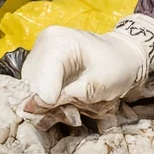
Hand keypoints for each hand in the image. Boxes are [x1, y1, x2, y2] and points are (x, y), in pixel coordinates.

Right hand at [20, 14, 153, 122]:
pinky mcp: (38, 68)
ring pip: (31, 92)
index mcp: (57, 42)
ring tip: (73, 103)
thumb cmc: (117, 66)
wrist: (121, 56)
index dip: (50, 103)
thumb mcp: (102, 83)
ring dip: (49, 106)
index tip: (69, 112)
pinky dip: (50, 102)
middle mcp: (42, 45)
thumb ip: (71, 94)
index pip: (39, 81)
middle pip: (31, 88)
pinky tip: (67, 100)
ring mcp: (38, 56)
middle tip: (74, 110)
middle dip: (49, 106)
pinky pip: (35, 92)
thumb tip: (36, 106)